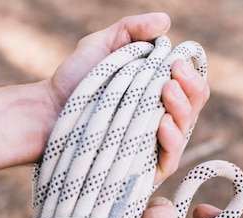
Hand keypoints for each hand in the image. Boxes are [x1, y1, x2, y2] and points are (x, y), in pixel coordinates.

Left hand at [46, 13, 209, 182]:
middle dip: (191, 90)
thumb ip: (132, 29)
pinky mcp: (141, 169)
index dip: (191, 75)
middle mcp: (159, 121)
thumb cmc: (75, 80)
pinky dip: (171, 140)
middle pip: (193, 109)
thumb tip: (166, 22)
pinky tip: (162, 122)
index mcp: (157, 95)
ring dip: (183, 110)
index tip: (177, 62)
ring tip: (167, 91)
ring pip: (185, 132)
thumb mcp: (101, 45)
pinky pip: (168, 161)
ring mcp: (151, 146)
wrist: (48, 111)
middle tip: (172, 76)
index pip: (190, 89)